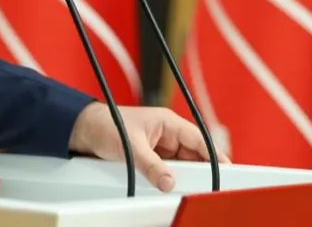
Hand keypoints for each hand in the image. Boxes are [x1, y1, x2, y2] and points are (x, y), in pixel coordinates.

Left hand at [68, 102, 229, 191]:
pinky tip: (168, 188)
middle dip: (197, 170)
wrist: (84, 130)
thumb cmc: (106, 124)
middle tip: (204, 186)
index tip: (227, 169)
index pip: (198, 139)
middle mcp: (167, 134)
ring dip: (181, 176)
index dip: (213, 154)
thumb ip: (151, 164)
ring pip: (180, 165)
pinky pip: (166, 171)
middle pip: (192, 155)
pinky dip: (168, 179)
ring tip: (184, 188)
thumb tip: (168, 181)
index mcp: (168, 122)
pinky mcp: (150, 158)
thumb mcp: (130, 146)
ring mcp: (159, 147)